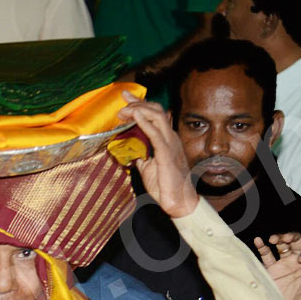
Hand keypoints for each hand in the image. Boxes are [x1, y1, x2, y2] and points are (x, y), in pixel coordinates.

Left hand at [116, 90, 198, 217]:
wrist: (179, 202)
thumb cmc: (165, 186)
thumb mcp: (147, 167)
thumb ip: (141, 155)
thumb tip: (129, 149)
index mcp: (166, 139)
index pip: (154, 115)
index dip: (140, 103)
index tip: (126, 97)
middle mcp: (170, 138)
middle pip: (155, 110)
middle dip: (137, 103)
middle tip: (122, 105)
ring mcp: (170, 144)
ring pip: (156, 116)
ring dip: (139, 110)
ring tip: (125, 111)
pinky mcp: (167, 154)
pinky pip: (156, 134)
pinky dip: (145, 122)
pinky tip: (135, 116)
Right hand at [253, 232, 300, 299]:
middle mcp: (299, 261)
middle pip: (295, 242)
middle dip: (290, 236)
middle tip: (285, 238)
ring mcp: (285, 265)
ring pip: (281, 246)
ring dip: (278, 238)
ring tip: (273, 238)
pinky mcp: (272, 271)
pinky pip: (266, 256)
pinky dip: (262, 247)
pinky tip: (259, 241)